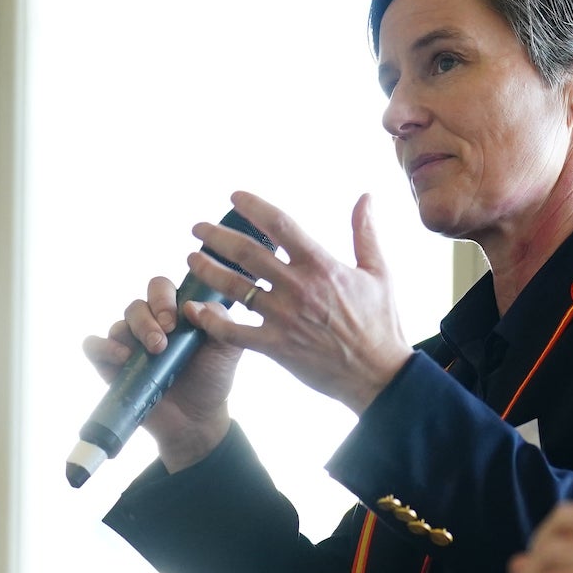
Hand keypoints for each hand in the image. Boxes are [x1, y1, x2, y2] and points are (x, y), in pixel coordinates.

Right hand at [81, 273, 242, 470]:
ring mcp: (127, 344)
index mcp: (173, 312)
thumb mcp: (227, 348)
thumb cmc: (211, 378)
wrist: (196, 419)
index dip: (163, 298)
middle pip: (137, 306)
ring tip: (149, 354)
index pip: (160, 288)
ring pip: (118, 324)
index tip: (174, 322)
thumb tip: (191, 306)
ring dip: (132, 335)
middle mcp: (148, 323)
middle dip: (148, 321)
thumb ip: (219, 321)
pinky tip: (122, 358)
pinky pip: (93, 346)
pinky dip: (102, 347)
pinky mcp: (110, 365)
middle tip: (161, 343)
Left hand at [183, 192, 413, 415]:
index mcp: (321, 265)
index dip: (253, 207)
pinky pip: (234, 332)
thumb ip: (364, 233)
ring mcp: (284, 318)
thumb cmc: (381, 324)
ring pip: (234, 288)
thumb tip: (365, 197)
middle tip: (198, 229)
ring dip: (208, 270)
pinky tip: (195, 310)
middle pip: (247, 253)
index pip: (279, 225)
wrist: (379, 374)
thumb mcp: (378, 272)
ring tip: (191, 259)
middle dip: (217, 236)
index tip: (234, 198)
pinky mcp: (276, 346)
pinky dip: (211, 321)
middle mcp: (298, 287)